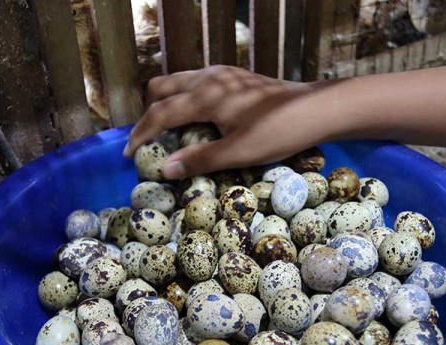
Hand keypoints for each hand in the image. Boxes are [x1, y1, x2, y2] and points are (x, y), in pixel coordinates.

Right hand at [124, 65, 319, 178]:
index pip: (159, 113)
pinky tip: (198, 121)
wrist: (316, 109)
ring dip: (167, 104)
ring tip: (170, 132)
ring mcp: (222, 74)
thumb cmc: (278, 131)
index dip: (141, 134)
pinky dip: (185, 100)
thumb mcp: (239, 152)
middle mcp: (208, 78)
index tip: (129, 153)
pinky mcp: (234, 77)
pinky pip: (196, 83)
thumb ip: (200, 159)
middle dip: (149, 112)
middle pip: (162, 88)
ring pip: (179, 82)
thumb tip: (166, 170)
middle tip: (149, 140)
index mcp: (204, 96)